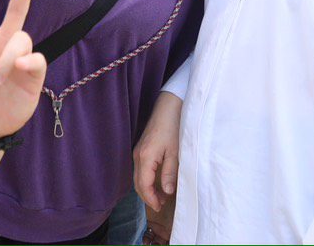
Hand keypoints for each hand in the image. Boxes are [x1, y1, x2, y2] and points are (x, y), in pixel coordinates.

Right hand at [134, 92, 181, 211]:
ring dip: (147, 188)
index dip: (150, 199)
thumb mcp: (175, 152)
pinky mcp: (141, 148)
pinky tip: (157, 181)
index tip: (159, 208)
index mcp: (145, 157)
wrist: (169, 106)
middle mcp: (138, 155)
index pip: (143, 185)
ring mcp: (138, 151)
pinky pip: (140, 169)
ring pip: (138, 177)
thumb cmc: (174, 127)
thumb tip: (167, 191)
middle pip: (137, 183)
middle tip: (161, 205)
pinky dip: (146, 179)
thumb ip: (170, 173)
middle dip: (148, 196)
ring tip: (161, 196)